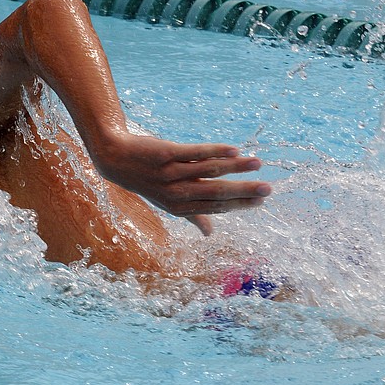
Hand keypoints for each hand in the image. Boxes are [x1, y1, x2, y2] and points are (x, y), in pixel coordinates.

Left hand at [91, 133, 271, 234]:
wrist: (115, 157)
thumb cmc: (146, 180)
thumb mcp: (167, 202)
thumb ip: (191, 216)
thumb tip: (210, 234)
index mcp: (179, 207)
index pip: (215, 207)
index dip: (239, 205)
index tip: (262, 201)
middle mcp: (175, 193)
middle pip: (215, 193)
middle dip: (243, 191)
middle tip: (269, 189)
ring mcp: (170, 174)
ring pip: (208, 170)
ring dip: (235, 167)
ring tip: (257, 163)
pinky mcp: (165, 154)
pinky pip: (194, 152)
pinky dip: (215, 151)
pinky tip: (233, 150)